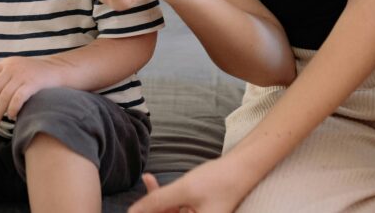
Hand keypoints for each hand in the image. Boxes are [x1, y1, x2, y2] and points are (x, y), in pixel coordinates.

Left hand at [0, 56, 63, 124]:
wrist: (58, 69)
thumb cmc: (33, 73)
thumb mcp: (12, 70)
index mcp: (6, 64)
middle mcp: (12, 68)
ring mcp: (23, 75)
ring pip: (4, 96)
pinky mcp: (33, 83)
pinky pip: (18, 99)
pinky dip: (12, 109)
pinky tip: (11, 117)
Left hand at [129, 157, 252, 212]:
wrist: (243, 167)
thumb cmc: (218, 180)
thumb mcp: (184, 190)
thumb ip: (157, 202)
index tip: (131, 210)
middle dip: (151, 209)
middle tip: (140, 194)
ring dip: (156, 200)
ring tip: (148, 179)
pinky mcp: (196, 212)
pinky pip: (174, 208)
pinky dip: (164, 196)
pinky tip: (152, 181)